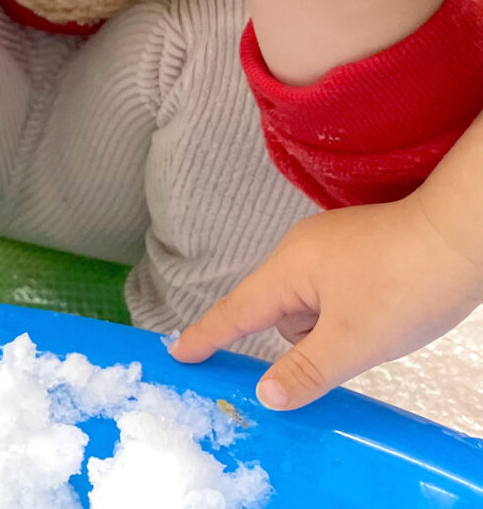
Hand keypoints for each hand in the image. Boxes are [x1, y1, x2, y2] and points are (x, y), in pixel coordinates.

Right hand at [171, 198, 482, 410]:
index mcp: (289, 268)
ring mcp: (331, 244)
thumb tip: (266, 395)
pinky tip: (384, 312)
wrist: (462, 236)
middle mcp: (301, 249)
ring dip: (332, 325)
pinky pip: (333, 288)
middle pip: (279, 309)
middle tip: (346, 347)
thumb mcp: (354, 341)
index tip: (177, 352)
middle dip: (303, 338)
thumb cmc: (406, 284)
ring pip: (311, 302)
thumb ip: (306, 370)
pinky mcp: (358, 247)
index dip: (207, 336)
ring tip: (378, 326)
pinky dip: (349, 310)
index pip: (237, 310)